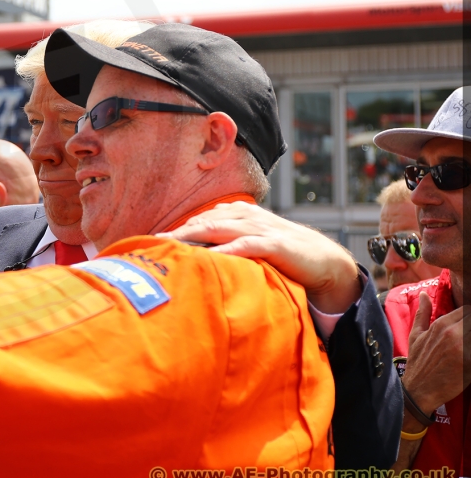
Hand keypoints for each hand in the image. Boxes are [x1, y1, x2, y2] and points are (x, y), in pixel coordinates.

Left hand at [158, 201, 360, 313]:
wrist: (325, 262)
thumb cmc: (283, 255)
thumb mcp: (252, 246)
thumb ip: (228, 246)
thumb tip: (198, 259)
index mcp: (238, 214)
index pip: (201, 220)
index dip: (177, 230)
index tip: (153, 242)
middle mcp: (246, 216)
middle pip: (204, 222)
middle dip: (178, 232)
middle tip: (153, 243)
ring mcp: (260, 228)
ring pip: (220, 229)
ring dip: (194, 236)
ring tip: (171, 246)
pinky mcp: (275, 244)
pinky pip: (246, 245)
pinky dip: (227, 250)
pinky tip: (210, 256)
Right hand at [402, 291, 470, 413]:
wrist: (419, 391)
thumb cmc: (418, 362)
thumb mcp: (416, 335)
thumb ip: (423, 313)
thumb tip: (424, 294)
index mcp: (441, 325)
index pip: (468, 310)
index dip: (470, 317)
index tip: (469, 325)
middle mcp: (454, 334)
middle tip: (468, 336)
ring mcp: (464, 349)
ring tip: (468, 346)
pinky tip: (470, 359)